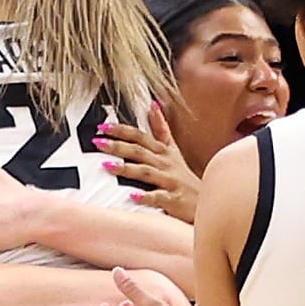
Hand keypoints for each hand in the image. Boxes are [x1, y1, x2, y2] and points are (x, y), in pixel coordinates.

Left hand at [96, 104, 199, 222]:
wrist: (206, 201)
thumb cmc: (184, 177)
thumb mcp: (174, 150)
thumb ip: (162, 129)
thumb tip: (153, 105)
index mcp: (163, 152)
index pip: (141, 136)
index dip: (122, 130)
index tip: (103, 126)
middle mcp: (165, 164)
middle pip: (139, 151)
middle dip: (118, 145)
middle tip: (98, 141)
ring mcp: (169, 181)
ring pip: (146, 172)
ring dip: (126, 168)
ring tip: (107, 166)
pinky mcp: (173, 199)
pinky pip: (158, 197)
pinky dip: (145, 196)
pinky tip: (132, 196)